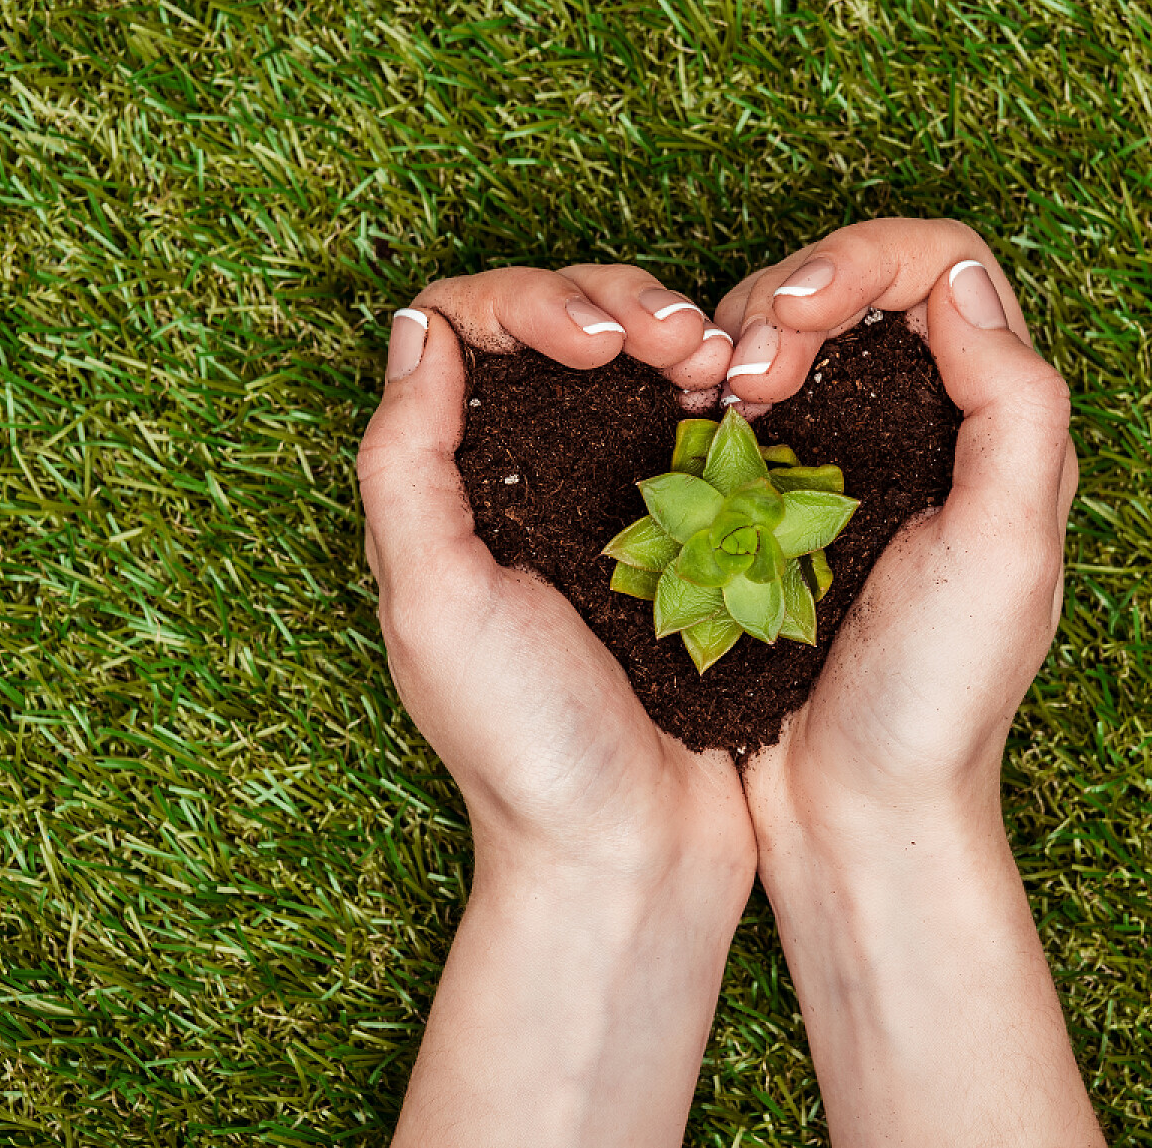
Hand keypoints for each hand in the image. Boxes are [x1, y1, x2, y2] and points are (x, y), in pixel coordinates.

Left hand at [360, 264, 754, 1145]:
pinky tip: (746, 398)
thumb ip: (405, 462)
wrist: (635, 849)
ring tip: (718, 363)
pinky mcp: (691, 528)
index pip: (466, 329)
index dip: (530, 303)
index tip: (593, 344)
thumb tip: (419, 327)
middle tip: (679, 340)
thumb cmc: (526, 740)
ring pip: (632, 359)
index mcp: (451, 485)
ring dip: (674, 332)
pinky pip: (696, 422)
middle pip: (556, 323)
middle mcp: (524, 476)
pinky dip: (719, 392)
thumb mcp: (433, 601)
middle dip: (617, 302)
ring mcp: (611, 498)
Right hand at [717, 220, 1102, 1144]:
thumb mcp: (1006, 555)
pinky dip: (708, 393)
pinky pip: (740, 403)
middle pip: (856, 282)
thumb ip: (1013, 409)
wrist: (851, 812)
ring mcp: (844, 460)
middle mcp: (925, 425)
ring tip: (719, 403)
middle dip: (789, 294)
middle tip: (748, 375)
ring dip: (741, 337)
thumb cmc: (936, 699)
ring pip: (788, 331)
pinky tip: (692, 431)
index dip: (861, 260)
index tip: (794, 318)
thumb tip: (958, 286)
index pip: (941, 265)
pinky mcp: (771, 501)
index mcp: (996, 424)